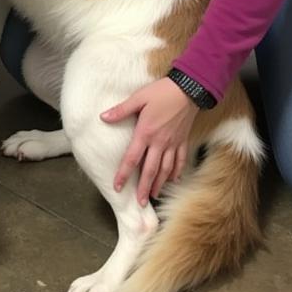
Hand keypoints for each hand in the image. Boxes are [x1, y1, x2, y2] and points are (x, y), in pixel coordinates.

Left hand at [101, 78, 198, 204]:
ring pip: (166, 169)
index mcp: (146, 133)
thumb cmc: (161, 92)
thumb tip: (103, 117)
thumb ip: (121, 110)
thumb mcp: (138, 98)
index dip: (123, 174)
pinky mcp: (183, 140)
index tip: (117, 187)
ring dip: (159, 183)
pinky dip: (177, 172)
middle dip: (143, 187)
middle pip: (150, 170)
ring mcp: (173, 143)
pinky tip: (173, 180)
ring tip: (153, 195)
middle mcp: (160, 142)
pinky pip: (181, 161)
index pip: (132, 159)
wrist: (189, 89)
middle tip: (139, 203)